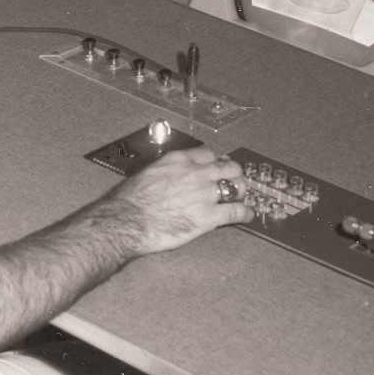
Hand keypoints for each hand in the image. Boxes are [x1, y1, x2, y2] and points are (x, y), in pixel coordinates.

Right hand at [106, 147, 253, 254]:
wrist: (127, 221)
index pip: (208, 153)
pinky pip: (236, 212)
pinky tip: (246, 215)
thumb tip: (170, 177)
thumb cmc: (130, 201)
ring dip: (241, 192)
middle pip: (229, 167)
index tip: (217, 166)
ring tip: (240, 197)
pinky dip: (245, 213)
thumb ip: (166, 172)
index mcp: (179, 160)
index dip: (216, 161)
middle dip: (233, 174)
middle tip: (233, 181)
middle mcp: (196, 173)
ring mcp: (205, 194)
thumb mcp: (147, 173)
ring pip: (236, 186)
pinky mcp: (209, 217)